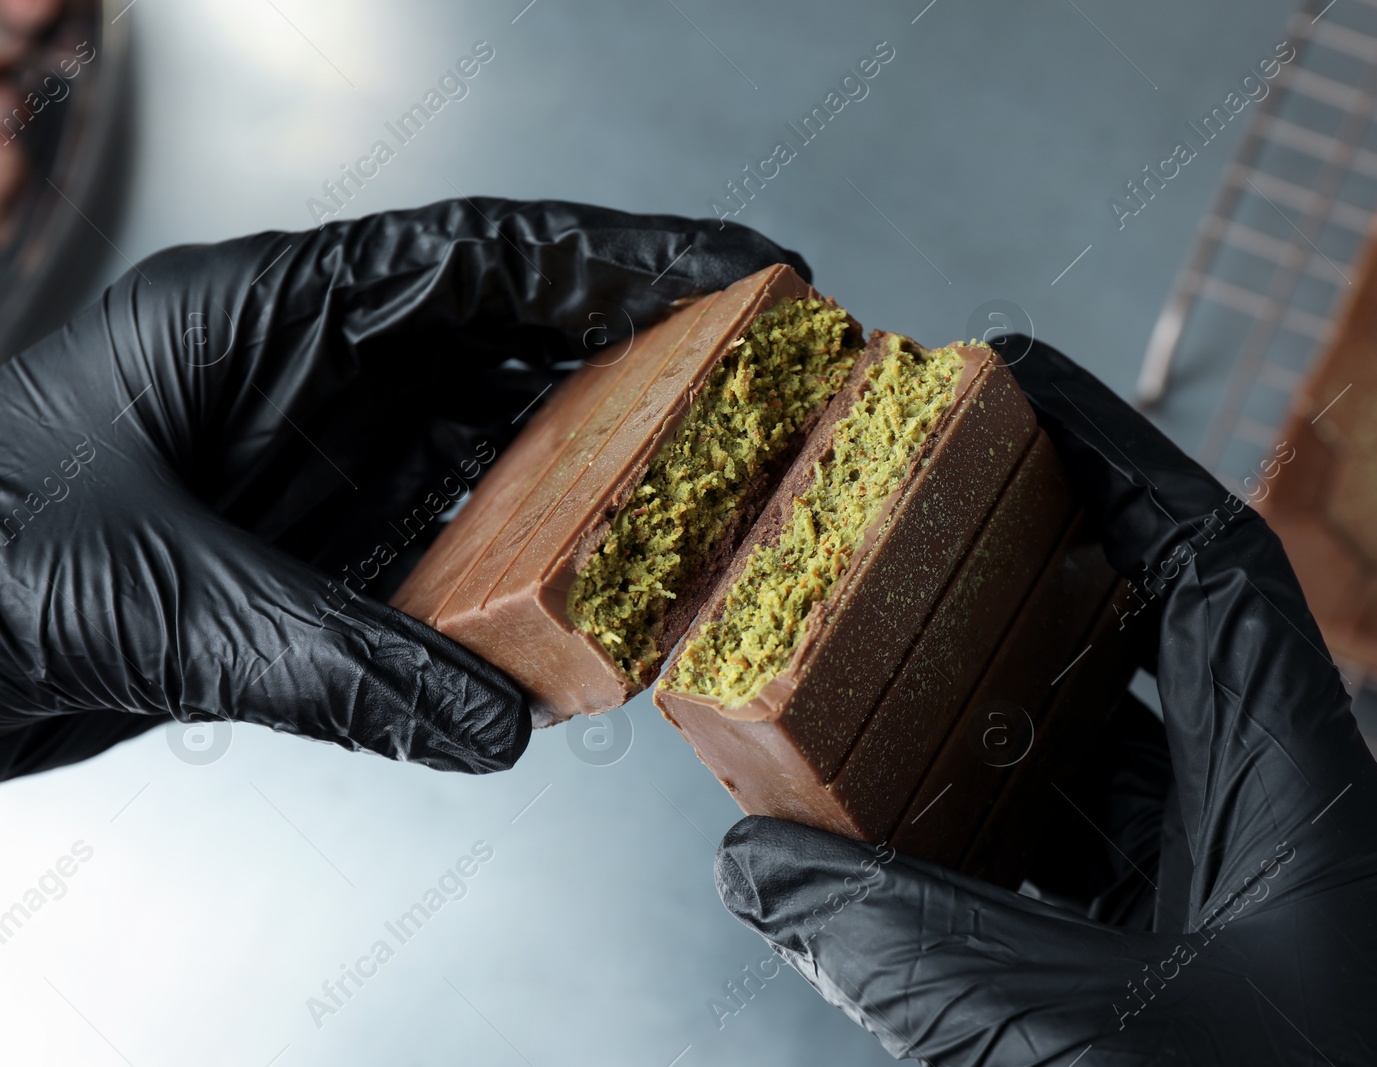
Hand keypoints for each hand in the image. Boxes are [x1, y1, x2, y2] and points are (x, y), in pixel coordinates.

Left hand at [0, 198, 809, 779]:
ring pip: (501, 443)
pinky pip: (460, 545)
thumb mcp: (151, 598)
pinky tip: (594, 598)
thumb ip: (331, 656)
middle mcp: (312, 374)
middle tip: (766, 380)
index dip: (624, 257)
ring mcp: (324, 460)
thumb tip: (495, 720)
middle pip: (517, 340)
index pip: (481, 256)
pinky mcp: (322, 547)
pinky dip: (532, 572)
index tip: (738, 268)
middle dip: (646, 356)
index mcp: (264, 312)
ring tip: (709, 491)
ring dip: (602, 471)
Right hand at [714, 337, 1376, 1064]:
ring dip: (994, 702)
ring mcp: (1223, 912)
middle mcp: (1270, 834)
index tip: (1013, 377)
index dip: (1118, 452)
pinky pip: (1069, 865)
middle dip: (1034, 560)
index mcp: (1301, 800)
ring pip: (1100, 757)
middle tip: (917, 499)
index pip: (1213, 561)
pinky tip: (895, 821)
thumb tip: (753, 863)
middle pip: (1150, 637)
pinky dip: (984, 828)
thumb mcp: (1069, 1039)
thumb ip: (901, 941)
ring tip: (881, 645)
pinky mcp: (1172, 985)